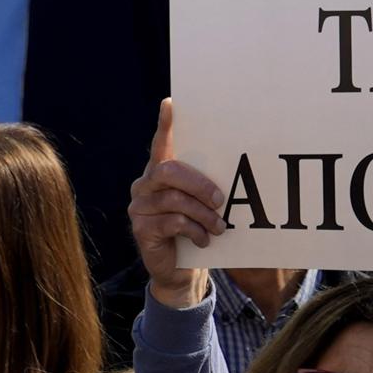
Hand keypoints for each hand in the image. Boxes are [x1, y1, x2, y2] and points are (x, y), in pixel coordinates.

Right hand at [126, 100, 219, 309]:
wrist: (180, 269)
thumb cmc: (194, 229)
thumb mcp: (201, 205)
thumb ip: (205, 186)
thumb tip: (233, 169)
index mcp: (160, 172)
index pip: (160, 144)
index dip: (165, 125)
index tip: (171, 103)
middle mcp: (144, 185)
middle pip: (168, 171)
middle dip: (199, 183)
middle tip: (220, 199)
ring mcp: (140, 207)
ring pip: (175, 200)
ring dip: (204, 214)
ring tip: (219, 226)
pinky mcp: (141, 229)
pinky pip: (173, 223)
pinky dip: (195, 230)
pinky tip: (204, 239)